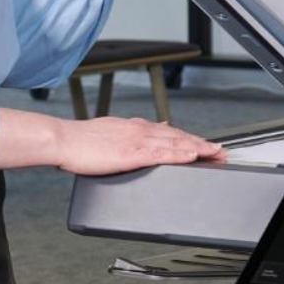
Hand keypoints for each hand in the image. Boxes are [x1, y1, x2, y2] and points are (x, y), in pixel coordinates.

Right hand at [54, 116, 225, 175]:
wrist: (62, 139)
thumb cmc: (79, 141)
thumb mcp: (109, 132)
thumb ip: (130, 133)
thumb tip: (150, 130)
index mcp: (133, 127)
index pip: (169, 132)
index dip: (190, 139)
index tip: (205, 144)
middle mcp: (139, 130)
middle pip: (178, 136)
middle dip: (202, 144)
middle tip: (221, 151)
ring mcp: (136, 140)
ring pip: (175, 142)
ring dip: (198, 148)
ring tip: (216, 154)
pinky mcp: (131, 152)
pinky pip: (161, 153)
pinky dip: (180, 153)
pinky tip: (193, 155)